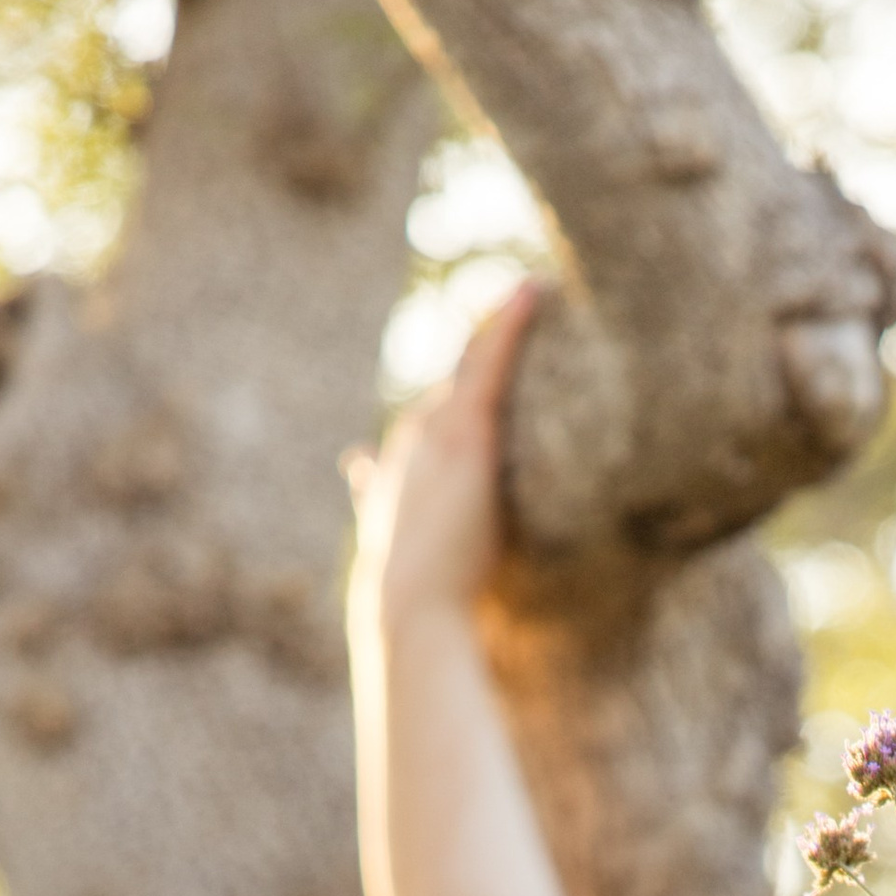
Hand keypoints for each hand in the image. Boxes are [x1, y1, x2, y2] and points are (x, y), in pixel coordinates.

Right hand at [346, 283, 536, 632]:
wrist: (411, 607)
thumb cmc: (420, 599)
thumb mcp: (416, 556)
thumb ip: (392, 520)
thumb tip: (362, 489)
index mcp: (404, 467)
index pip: (434, 414)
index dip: (456, 386)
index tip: (477, 359)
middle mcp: (415, 438)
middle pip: (451, 379)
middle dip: (479, 341)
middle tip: (516, 301)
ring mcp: (438, 431)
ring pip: (470, 360)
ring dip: (498, 322)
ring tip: (531, 287)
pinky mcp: (466, 434)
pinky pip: (490, 364)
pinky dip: (509, 324)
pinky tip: (533, 291)